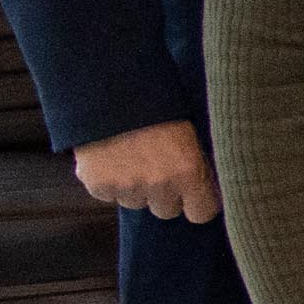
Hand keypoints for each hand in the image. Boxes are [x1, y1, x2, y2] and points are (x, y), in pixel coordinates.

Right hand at [72, 120, 216, 221]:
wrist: (110, 89)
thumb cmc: (157, 106)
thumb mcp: (189, 133)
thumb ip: (195, 164)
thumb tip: (205, 187)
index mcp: (189, 171)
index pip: (201, 213)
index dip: (196, 203)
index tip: (193, 194)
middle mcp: (159, 184)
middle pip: (166, 210)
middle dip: (163, 195)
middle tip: (156, 167)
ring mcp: (127, 187)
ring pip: (136, 202)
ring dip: (134, 188)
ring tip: (131, 156)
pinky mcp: (98, 185)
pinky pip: (107, 195)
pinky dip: (107, 182)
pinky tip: (109, 158)